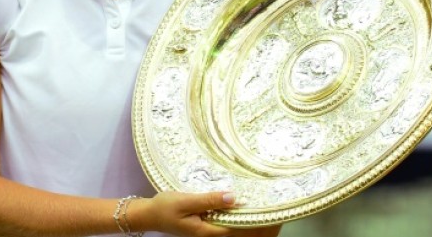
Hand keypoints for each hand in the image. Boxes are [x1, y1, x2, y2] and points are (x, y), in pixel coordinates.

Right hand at [132, 191, 281, 236]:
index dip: (262, 225)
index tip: (277, 213)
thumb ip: (209, 200)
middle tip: (281, 213)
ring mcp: (212, 235)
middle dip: (264, 228)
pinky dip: (245, 224)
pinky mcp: (210, 229)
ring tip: (272, 214)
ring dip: (256, 227)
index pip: (243, 230)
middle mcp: (214, 236)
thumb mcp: (185, 200)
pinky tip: (251, 214)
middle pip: (245, 236)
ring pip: (240, 234)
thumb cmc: (165, 207)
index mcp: (210, 232)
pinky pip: (233, 229)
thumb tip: (233, 197)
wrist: (150, 215)